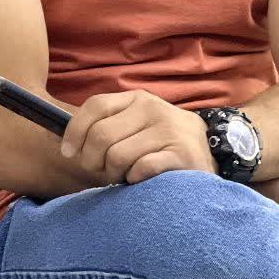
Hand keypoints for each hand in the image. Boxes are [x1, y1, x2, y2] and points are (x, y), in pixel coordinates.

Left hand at [59, 90, 217, 183]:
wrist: (210, 157)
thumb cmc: (162, 145)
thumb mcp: (138, 125)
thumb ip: (110, 125)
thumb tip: (67, 140)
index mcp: (138, 99)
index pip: (95, 106)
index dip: (75, 131)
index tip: (68, 152)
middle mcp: (154, 109)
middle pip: (101, 135)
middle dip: (92, 160)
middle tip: (101, 171)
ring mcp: (169, 131)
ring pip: (117, 155)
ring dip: (114, 173)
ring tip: (124, 176)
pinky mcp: (181, 155)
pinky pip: (139, 169)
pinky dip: (133, 179)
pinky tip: (141, 179)